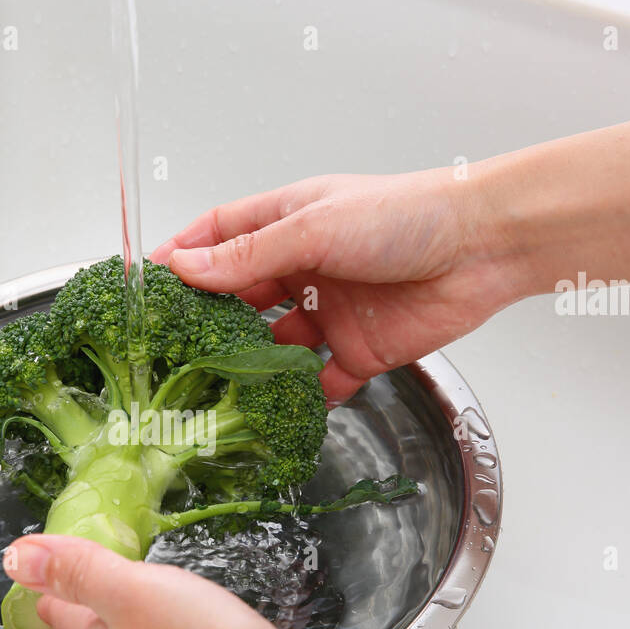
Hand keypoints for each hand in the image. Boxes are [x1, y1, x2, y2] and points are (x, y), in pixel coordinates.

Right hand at [150, 171, 524, 404]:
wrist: (484, 247)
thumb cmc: (406, 214)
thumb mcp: (313, 228)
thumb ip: (248, 257)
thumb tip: (184, 267)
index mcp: (288, 223)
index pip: (218, 238)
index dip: (181, 259)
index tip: (145, 288)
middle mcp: (303, 268)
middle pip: (239, 298)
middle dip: (206, 323)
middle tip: (167, 352)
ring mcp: (328, 312)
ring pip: (272, 347)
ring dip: (247, 367)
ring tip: (210, 391)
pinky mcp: (358, 351)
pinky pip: (319, 383)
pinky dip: (300, 399)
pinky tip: (274, 414)